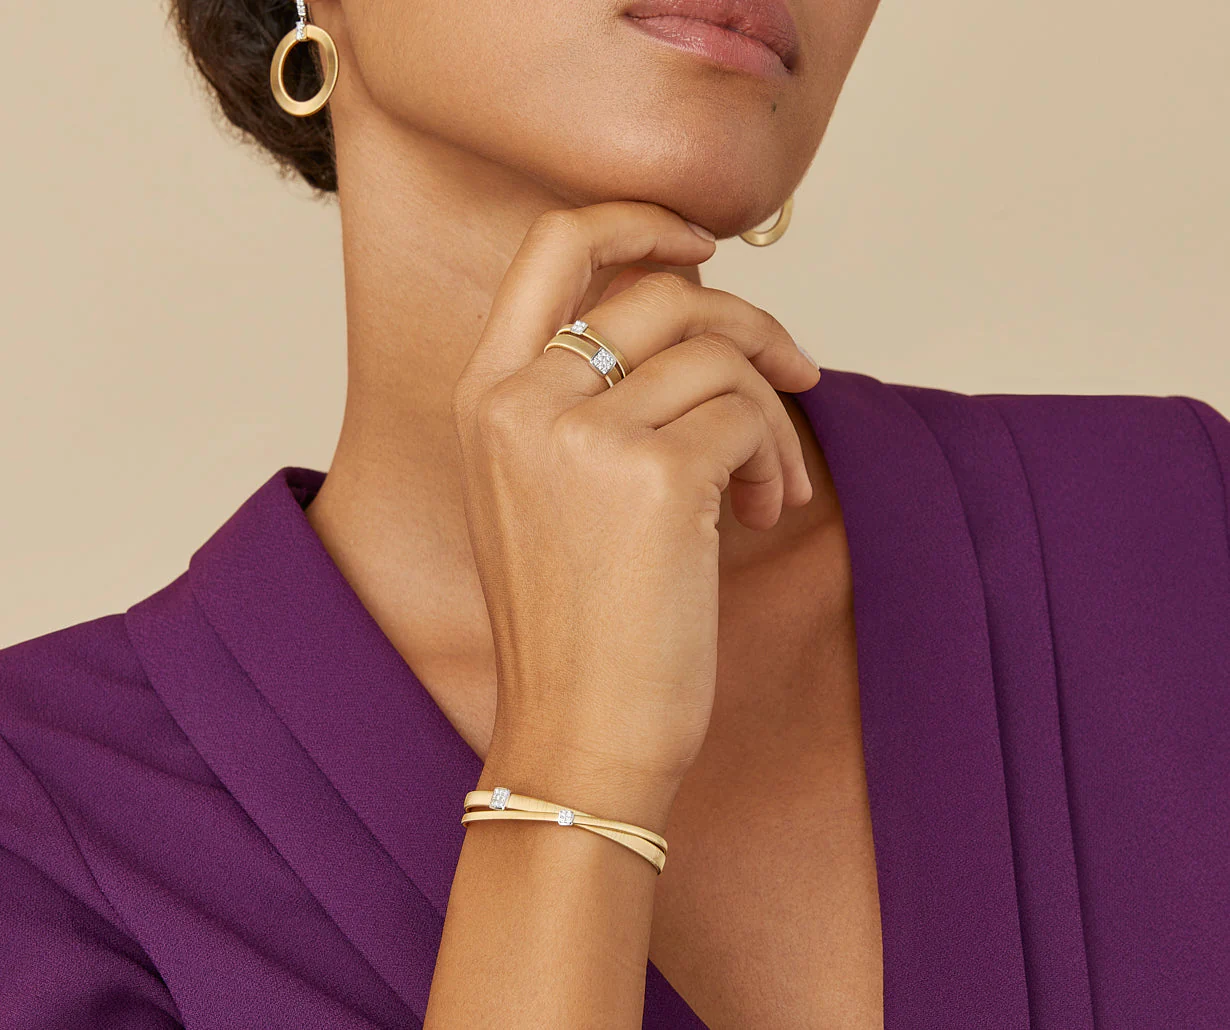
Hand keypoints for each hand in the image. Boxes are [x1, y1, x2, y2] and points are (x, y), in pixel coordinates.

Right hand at [451, 201, 820, 796]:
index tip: (701, 247)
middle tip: (795, 373)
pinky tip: (762, 513)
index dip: (638, 221)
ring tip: (768, 484)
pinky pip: (747, 418)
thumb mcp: (547, 491)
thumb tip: (693, 310)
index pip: (553, 244)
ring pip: (718, 356)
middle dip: (750, 324)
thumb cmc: (575, 624)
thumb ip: (590, 395)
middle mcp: (521, 399)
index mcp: (485, 396)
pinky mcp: (653, 478)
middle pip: (666, 292)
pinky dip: (776, 458)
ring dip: (770, 413)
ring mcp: (580, 434)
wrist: (575, 738)